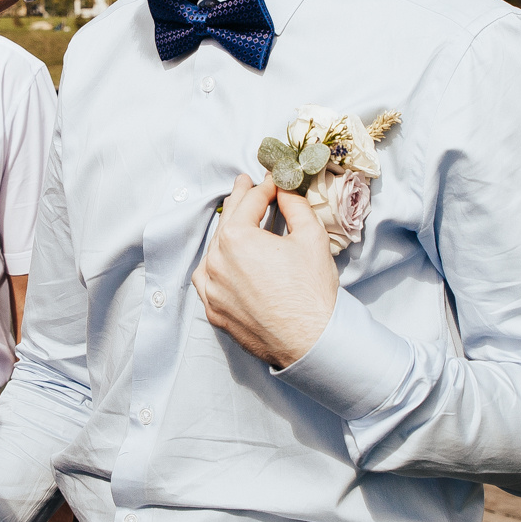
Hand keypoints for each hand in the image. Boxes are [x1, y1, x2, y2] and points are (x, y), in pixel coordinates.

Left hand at [192, 174, 337, 368]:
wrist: (312, 341)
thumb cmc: (312, 291)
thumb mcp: (311, 236)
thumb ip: (294, 206)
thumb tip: (284, 190)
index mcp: (236, 238)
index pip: (250, 202)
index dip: (265, 187)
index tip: (272, 180)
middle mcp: (215, 261)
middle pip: (228, 222)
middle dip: (240, 201)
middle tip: (245, 184)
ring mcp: (211, 289)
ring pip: (214, 251)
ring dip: (225, 233)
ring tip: (237, 220)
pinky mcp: (214, 311)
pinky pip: (208, 280)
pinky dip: (215, 266)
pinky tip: (223, 260)